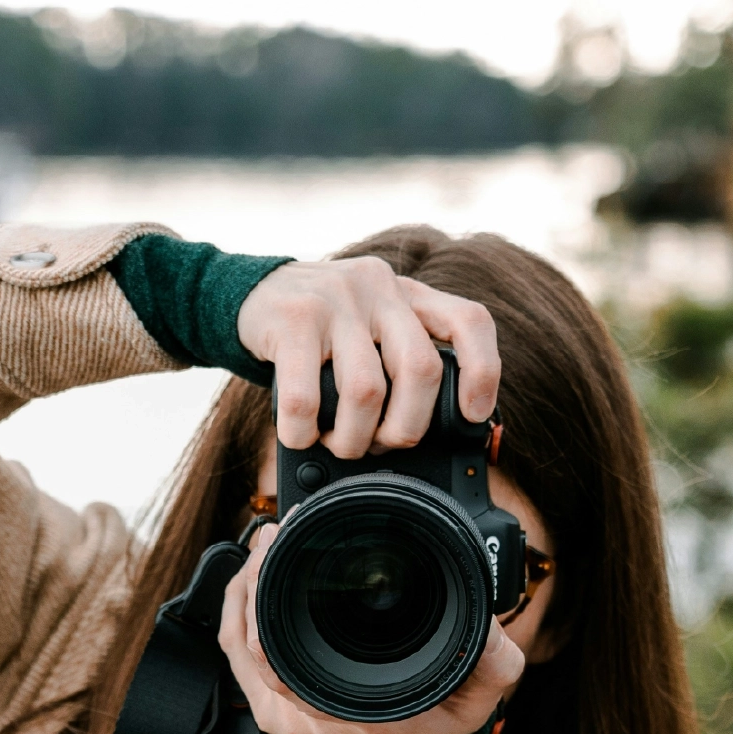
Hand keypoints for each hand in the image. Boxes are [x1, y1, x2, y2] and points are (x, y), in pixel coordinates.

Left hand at [218, 524, 525, 733]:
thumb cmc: (445, 711)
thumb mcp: (483, 689)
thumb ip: (494, 662)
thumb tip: (490, 632)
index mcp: (353, 717)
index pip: (280, 668)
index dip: (263, 605)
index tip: (277, 549)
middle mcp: (313, 722)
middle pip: (248, 651)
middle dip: (251, 584)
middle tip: (271, 535)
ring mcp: (291, 716)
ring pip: (239, 652)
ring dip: (242, 596)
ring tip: (264, 546)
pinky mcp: (281, 705)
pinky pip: (242, 658)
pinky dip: (242, 614)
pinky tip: (257, 579)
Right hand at [235, 257, 498, 457]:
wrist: (250, 293)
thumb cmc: (319, 329)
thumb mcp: (371, 327)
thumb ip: (402, 358)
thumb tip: (434, 433)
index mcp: (409, 294)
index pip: (469, 321)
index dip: (483, 372)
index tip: (472, 416)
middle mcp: (380, 288)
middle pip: (420, 370)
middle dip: (406, 427)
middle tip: (384, 444)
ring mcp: (336, 300)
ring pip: (366, 391)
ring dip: (353, 438)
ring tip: (339, 444)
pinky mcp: (292, 319)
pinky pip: (306, 398)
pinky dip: (304, 433)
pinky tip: (300, 434)